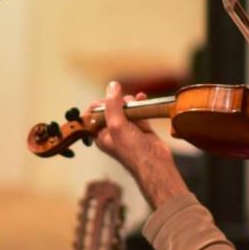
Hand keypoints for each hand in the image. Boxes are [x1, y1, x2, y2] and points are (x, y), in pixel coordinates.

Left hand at [95, 81, 189, 208]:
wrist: (154, 163)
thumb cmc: (132, 151)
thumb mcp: (117, 125)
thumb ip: (112, 105)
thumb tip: (112, 86)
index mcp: (101, 134)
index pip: (93, 115)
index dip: (99, 105)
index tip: (106, 100)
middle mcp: (112, 132)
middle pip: (110, 108)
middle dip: (117, 101)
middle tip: (123, 104)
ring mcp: (127, 129)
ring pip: (125, 108)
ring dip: (130, 102)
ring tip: (135, 103)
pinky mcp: (141, 128)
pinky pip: (138, 111)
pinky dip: (140, 104)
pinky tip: (142, 99)